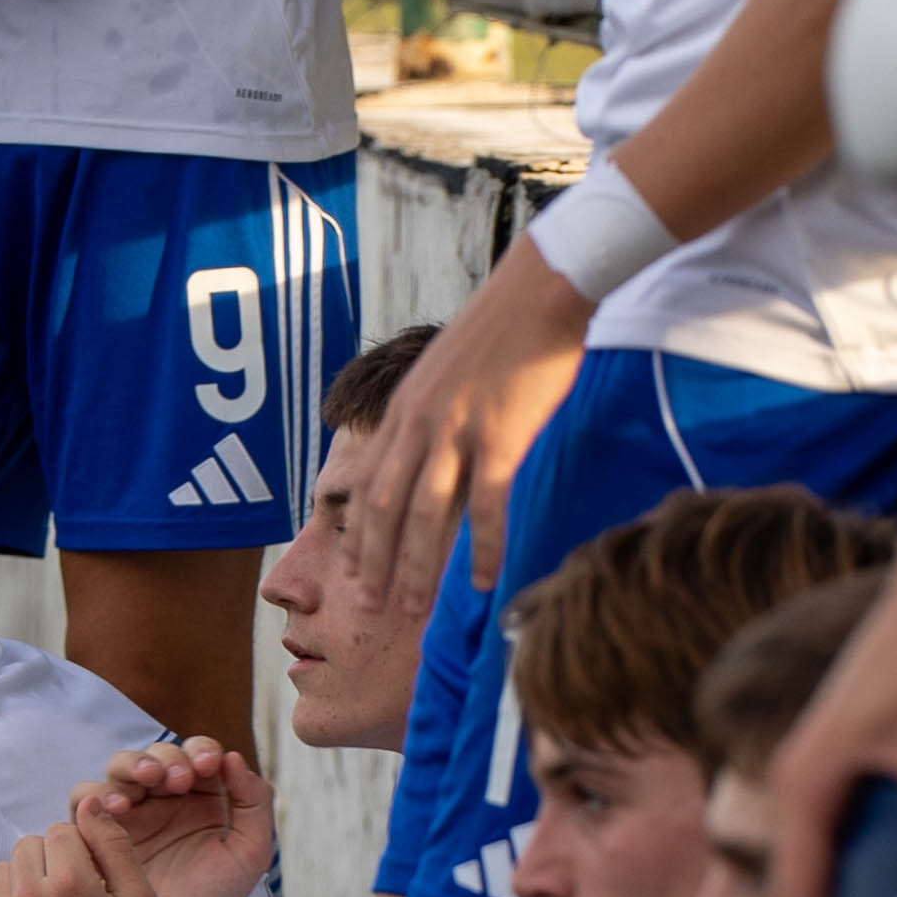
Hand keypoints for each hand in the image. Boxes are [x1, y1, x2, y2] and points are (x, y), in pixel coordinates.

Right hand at [85, 742, 285, 896]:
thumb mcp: (249, 852)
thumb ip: (254, 803)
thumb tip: (233, 757)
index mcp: (203, 797)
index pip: (199, 754)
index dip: (201, 750)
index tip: (208, 767)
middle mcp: (164, 799)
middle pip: (158, 753)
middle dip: (166, 756)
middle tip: (175, 778)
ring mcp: (130, 812)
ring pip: (121, 767)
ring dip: (132, 765)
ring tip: (146, 781)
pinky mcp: (98, 830)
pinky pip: (87, 799)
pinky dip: (99, 793)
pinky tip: (117, 808)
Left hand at [342, 256, 588, 626]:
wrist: (542, 286)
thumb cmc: (504, 328)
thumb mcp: (447, 369)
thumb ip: (432, 411)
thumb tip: (433, 452)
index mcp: (404, 407)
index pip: (366, 483)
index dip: (356, 534)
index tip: (354, 574)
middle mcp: (419, 421)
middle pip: (383, 507)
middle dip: (373, 563)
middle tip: (371, 610)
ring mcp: (457, 428)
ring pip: (424, 514)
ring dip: (415, 568)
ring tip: (412, 610)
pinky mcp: (500, 433)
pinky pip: (485, 504)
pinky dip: (483, 548)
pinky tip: (485, 583)